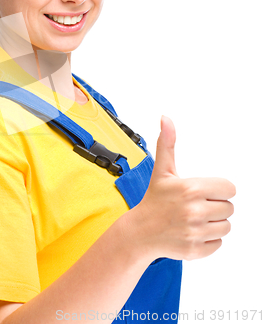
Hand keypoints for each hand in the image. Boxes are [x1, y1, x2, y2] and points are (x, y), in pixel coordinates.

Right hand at [126, 116, 235, 261]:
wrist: (139, 232)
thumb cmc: (154, 200)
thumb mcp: (162, 171)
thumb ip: (167, 143)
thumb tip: (165, 118)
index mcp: (191, 189)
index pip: (229, 189)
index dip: (218, 190)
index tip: (204, 192)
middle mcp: (194, 211)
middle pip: (229, 208)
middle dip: (215, 206)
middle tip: (195, 206)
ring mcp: (195, 232)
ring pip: (226, 227)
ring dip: (214, 224)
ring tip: (194, 219)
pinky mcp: (195, 250)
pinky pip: (218, 243)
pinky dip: (208, 240)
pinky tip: (192, 232)